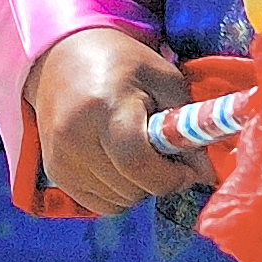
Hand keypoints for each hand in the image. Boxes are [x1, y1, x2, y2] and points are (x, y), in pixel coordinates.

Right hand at [21, 26, 200, 214]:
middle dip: (159, 181)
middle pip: (130, 188)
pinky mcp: (55, 172)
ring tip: (141, 154)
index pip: (137, 162)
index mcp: (104, 106)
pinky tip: (121, 165)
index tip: (188, 169)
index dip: (170, 176)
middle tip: (168, 158)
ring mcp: (60, 158)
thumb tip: (206, 174)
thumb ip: (187, 127)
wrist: (64, 56)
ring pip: (117, 202)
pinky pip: (100, 205)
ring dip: (139, 188)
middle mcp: (74, 135)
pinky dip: (119, 194)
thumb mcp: (164, 80)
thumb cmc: (123, 64)